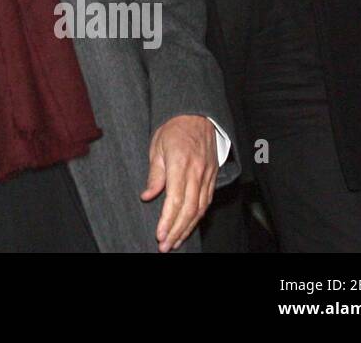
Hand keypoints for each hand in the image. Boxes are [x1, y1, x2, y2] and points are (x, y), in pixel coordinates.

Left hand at [141, 114, 216, 251]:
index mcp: (180, 164)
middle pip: (188, 210)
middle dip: (176, 231)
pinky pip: (206, 201)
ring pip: (199, 209)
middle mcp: (197, 173)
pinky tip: (189, 226)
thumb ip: (155, 174)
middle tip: (165, 246)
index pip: (175, 200)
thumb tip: (147, 196)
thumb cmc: (174, 127)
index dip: (167, 221)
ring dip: (187, 228)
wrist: (198, 114)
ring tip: (175, 241)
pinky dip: (197, 217)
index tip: (159, 235)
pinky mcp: (213, 177)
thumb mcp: (157, 146)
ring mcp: (207, 176)